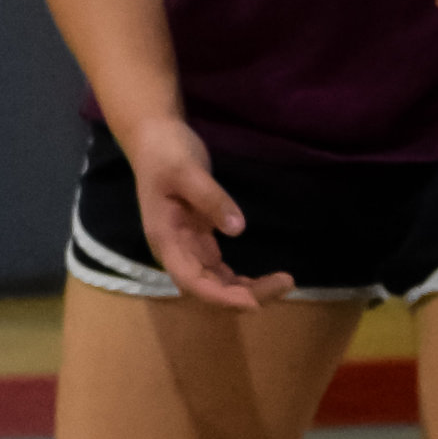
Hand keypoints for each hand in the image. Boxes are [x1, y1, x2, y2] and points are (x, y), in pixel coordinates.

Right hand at [125, 114, 294, 309]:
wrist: (153, 137)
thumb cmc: (165, 152)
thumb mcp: (186, 169)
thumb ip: (211, 199)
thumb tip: (239, 228)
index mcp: (165, 238)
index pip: (191, 280)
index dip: (220, 296)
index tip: (253, 301)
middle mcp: (175, 250)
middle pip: (207, 288)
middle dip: (243, 295)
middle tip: (284, 284)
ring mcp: (187, 246)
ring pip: (215, 282)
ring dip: (246, 290)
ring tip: (282, 283)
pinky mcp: (198, 238)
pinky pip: (219, 269)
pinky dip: (240, 279)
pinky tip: (265, 279)